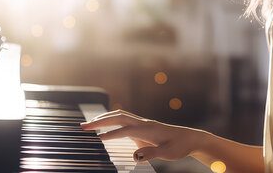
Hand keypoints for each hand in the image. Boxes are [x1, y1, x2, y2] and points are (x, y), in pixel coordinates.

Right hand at [80, 109, 200, 162]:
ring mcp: (142, 123)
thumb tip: (135, 155)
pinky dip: (111, 120)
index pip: (125, 130)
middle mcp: (143, 123)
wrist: (189, 138)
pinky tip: (104, 125)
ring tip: (88, 125)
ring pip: (119, 116)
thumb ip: (152, 153)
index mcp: (148, 129)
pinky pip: (123, 120)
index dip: (111, 134)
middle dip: (100, 121)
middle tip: (82, 127)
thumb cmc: (179, 146)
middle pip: (118, 118)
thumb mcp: (168, 153)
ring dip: (104, 118)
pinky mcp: (142, 126)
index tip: (97, 139)